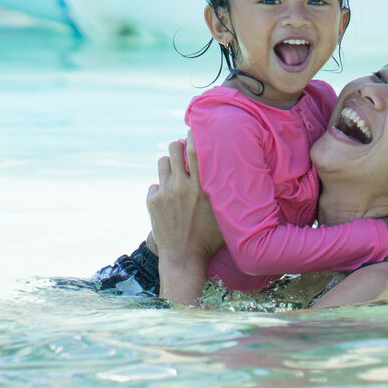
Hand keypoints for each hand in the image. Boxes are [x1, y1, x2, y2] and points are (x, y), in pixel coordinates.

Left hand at [146, 137, 222, 304]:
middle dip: (178, 146)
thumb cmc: (209, 238)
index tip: (195, 130)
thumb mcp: (223, 214)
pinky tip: (168, 199)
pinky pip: (154, 185)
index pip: (195, 151)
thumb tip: (234, 176)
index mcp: (201, 187)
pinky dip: (161, 188)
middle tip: (182, 150)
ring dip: (169, 165)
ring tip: (175, 173)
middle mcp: (182, 186)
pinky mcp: (152, 202)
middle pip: (174, 149)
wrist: (184, 258)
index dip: (194, 136)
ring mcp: (165, 193)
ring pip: (162, 162)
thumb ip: (224, 194)